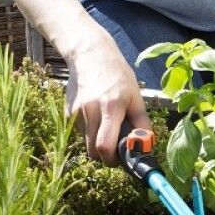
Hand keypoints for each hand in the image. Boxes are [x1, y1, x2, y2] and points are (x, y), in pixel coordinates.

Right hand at [66, 34, 150, 165]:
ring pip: (86, 143)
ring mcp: (76, 112)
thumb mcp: (136, 96)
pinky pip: (80, 133)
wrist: (90, 55)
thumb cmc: (118, 75)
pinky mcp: (68, 112)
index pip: (105, 147)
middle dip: (105, 156)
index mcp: (111, 108)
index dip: (113, 159)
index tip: (121, 157)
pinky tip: (96, 116)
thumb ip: (142, 122)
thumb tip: (146, 145)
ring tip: (107, 126)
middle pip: (93, 152)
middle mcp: (91, 111)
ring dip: (97, 142)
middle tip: (115, 148)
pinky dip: (89, 132)